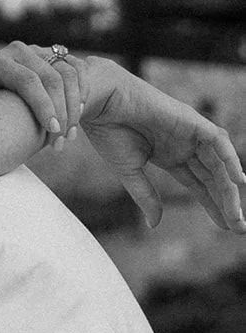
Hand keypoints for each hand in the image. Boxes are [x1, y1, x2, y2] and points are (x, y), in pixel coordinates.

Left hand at [0, 40, 87, 145]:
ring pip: (68, 74)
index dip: (43, 106)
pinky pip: (77, 71)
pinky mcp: (53, 55)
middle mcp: (19, 51)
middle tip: (61, 140)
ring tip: (69, 135)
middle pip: (51, 79)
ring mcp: (38, 51)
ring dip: (74, 107)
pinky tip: (77, 117)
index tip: (51, 130)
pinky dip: (81, 94)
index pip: (28, 81)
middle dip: (61, 111)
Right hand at [78, 56, 245, 230]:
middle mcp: (185, 145)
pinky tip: (238, 181)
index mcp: (170, 156)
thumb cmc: (109, 131)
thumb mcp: (130, 173)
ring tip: (236, 215)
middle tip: (237, 228)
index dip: (212, 205)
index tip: (224, 226)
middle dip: (225, 203)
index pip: (199, 184)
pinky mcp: (191, 121)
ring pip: (218, 164)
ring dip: (229, 189)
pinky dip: (230, 159)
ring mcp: (190, 133)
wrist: (101, 104)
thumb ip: (146, 197)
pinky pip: (218, 141)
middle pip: (213, 178)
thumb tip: (155, 224)